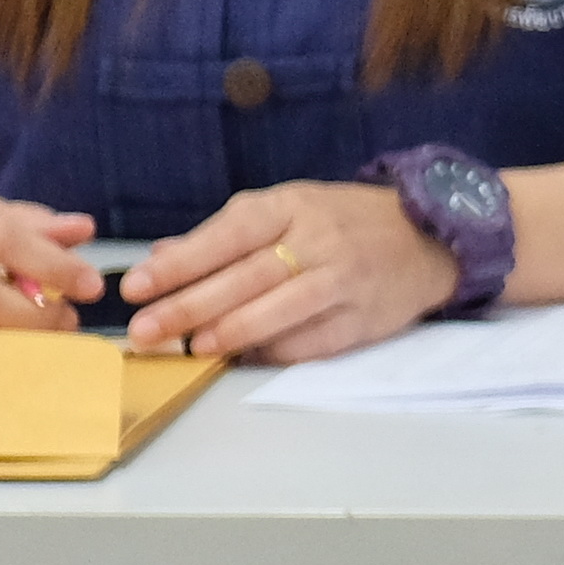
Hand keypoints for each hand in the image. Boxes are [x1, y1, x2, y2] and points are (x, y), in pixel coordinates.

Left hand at [120, 179, 458, 362]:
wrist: (428, 236)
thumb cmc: (341, 222)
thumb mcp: (285, 209)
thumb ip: (224, 235)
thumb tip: (161, 259)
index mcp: (292, 206)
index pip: (228, 234)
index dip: (180, 262)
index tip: (135, 285)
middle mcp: (321, 240)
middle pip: (248, 276)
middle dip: (190, 305)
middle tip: (145, 330)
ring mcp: (347, 280)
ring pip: (282, 308)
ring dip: (232, 330)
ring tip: (191, 346)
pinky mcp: (366, 317)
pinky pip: (315, 340)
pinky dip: (275, 351)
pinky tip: (242, 358)